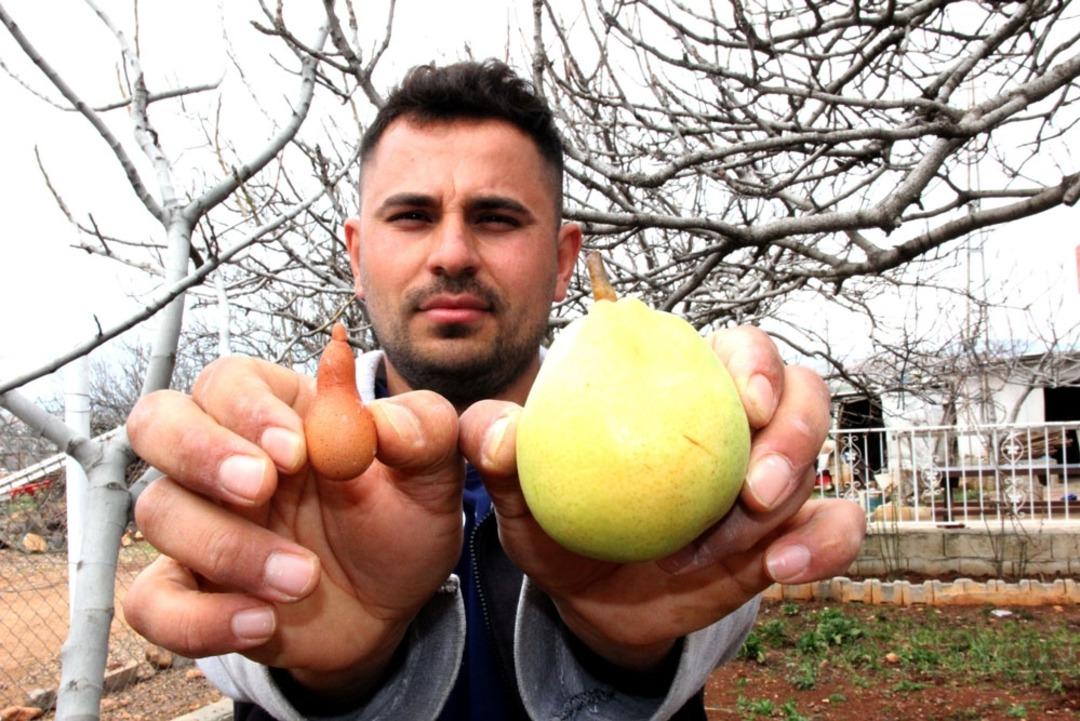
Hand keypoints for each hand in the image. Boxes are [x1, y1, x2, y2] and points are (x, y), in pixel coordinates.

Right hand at [123, 356, 464, 694]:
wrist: (389, 606)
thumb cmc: (400, 521)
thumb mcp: (431, 475)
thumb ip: (422, 433)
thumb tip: (384, 421)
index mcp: (276, 410)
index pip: (228, 380)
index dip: (248, 409)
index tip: (296, 450)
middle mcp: (221, 456)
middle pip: (157, 422)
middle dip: (199, 452)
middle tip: (260, 488)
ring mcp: (198, 521)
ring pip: (159, 511)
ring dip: (227, 548)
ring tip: (303, 578)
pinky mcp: (189, 589)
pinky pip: (151, 602)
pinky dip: (198, 618)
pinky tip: (261, 622)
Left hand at [458, 327, 864, 669]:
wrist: (593, 602)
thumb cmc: (562, 526)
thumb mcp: (523, 495)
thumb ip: (501, 455)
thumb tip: (498, 431)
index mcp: (683, 388)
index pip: (739, 348)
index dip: (755, 361)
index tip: (745, 398)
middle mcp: (738, 424)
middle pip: (801, 392)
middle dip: (794, 427)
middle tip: (755, 486)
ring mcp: (773, 476)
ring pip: (819, 459)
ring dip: (791, 497)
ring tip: (743, 540)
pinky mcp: (793, 531)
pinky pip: (836, 528)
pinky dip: (826, 544)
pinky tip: (784, 569)